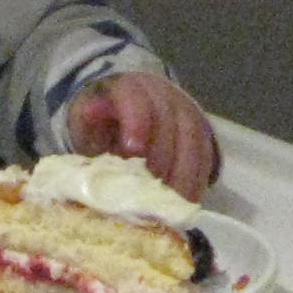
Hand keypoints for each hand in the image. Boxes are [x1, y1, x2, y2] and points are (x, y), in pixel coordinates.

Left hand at [65, 71, 216, 195]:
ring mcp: (186, 113)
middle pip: (170, 124)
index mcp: (131, 87)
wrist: (126, 111)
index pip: (137, 100)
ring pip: (193, 141)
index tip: (133, 151)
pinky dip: (196, 181)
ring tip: (171, 205)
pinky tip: (186, 203)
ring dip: (183, 176)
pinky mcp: (201, 133)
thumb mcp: (87, 120)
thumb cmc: (103, 122)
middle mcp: (164, 95)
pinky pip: (205, 156)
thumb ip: (90, 121)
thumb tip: (92, 112)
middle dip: (162, 160)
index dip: (138, 123)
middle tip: (149, 192)